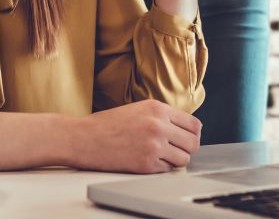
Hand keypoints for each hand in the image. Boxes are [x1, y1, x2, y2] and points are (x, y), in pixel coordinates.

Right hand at [71, 100, 202, 173]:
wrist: (84, 138)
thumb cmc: (108, 124)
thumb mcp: (139, 109)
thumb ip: (162, 116)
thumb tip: (186, 129)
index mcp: (158, 108)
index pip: (194, 124)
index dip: (192, 134)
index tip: (186, 138)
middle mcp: (159, 126)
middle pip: (193, 143)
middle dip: (186, 148)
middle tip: (175, 150)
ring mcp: (153, 145)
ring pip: (184, 159)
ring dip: (175, 160)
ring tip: (160, 156)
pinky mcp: (146, 164)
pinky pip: (168, 169)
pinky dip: (161, 168)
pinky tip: (146, 160)